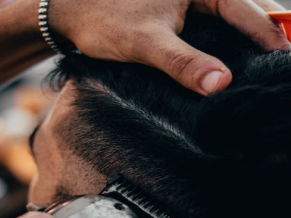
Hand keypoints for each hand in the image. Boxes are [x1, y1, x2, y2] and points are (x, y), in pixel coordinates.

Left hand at [48, 0, 289, 95]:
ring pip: (224, 23)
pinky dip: (217, 48)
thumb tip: (220, 83)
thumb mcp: (145, 42)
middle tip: (277, 65)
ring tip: (258, 67)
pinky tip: (222, 65)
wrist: (75, 15)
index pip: (243, 9)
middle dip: (260, 37)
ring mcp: (186, 4)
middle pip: (240, 12)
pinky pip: (206, 32)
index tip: (283, 59)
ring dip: (241, 44)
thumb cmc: (105, 20)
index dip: (266, 35)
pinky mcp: (176, 18)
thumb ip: (182, 61)